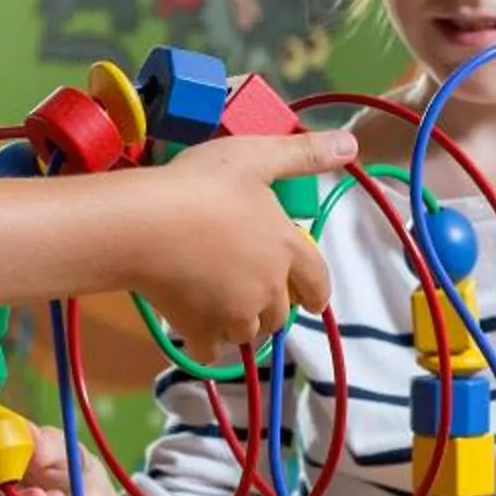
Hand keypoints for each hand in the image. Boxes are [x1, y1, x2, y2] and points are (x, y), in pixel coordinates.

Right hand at [131, 129, 351, 350]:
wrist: (145, 224)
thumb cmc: (202, 185)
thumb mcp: (255, 157)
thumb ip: (303, 154)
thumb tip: (350, 145)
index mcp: (286, 248)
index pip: (316, 278)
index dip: (317, 291)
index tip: (315, 302)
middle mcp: (267, 288)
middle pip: (280, 313)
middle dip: (272, 307)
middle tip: (254, 294)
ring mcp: (234, 314)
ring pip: (249, 332)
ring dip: (242, 323)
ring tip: (223, 306)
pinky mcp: (199, 330)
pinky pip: (211, 350)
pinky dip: (208, 342)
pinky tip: (196, 327)